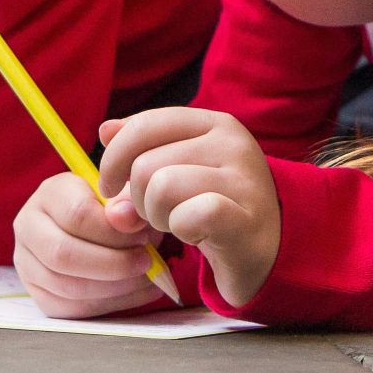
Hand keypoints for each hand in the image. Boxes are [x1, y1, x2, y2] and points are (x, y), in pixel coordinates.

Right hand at [12, 170, 165, 318]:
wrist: (98, 232)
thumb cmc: (113, 211)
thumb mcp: (123, 197)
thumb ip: (127, 202)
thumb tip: (128, 218)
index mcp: (49, 194)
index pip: (77, 215)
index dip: (116, 231)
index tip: (144, 237)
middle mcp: (28, 227)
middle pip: (63, 255)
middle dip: (113, 264)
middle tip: (146, 262)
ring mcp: (27, 264)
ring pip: (66, 286)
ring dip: (114, 288)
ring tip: (145, 278)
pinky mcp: (38, 294)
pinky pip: (71, 308)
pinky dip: (109, 304)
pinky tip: (133, 292)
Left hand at [97, 108, 281, 308]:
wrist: (268, 249)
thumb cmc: (214, 207)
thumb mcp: (177, 170)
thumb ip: (141, 151)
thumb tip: (104, 132)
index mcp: (214, 124)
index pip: (145, 125)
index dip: (115, 157)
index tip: (110, 185)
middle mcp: (233, 143)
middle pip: (145, 164)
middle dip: (138, 198)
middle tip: (159, 214)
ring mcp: (243, 179)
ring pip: (160, 187)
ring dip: (157, 215)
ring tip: (178, 223)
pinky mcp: (244, 218)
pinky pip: (186, 216)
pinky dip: (179, 229)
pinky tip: (195, 234)